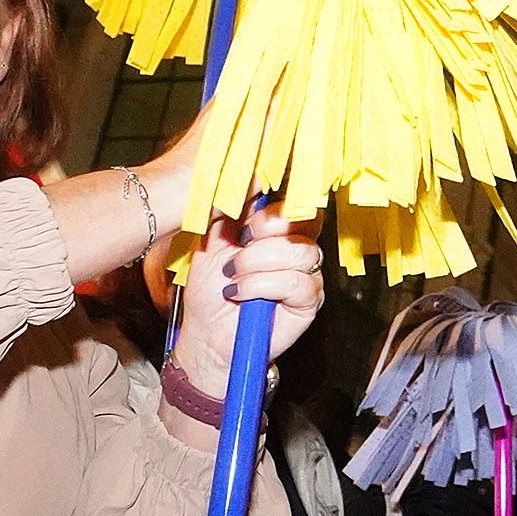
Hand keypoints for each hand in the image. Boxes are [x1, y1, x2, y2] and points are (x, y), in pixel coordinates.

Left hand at [169, 205, 324, 390]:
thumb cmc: (210, 290)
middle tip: (237, 247)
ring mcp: (307, 274)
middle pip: (306, 221)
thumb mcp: (210, 242)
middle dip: (266, 231)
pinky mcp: (309, 301)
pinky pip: (297, 283)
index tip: (245, 220)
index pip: (296, 203)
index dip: (273, 206)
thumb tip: (243, 182)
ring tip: (232, 276)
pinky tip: (240, 292)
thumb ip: (228, 212)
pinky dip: (262, 285)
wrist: (207, 333)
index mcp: (277, 230)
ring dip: (258, 262)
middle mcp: (297, 248)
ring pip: (300, 253)